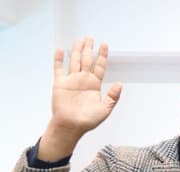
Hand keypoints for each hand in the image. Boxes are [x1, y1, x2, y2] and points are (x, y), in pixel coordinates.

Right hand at [39, 36, 122, 160]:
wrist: (71, 126)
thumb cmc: (88, 120)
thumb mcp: (105, 109)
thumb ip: (113, 96)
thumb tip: (120, 84)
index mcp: (95, 85)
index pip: (99, 66)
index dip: (102, 56)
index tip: (105, 45)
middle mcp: (83, 80)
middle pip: (87, 60)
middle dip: (89, 49)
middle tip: (90, 37)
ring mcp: (71, 80)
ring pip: (74, 61)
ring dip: (76, 50)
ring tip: (79, 40)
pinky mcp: (60, 83)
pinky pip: (58, 68)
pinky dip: (59, 59)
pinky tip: (60, 50)